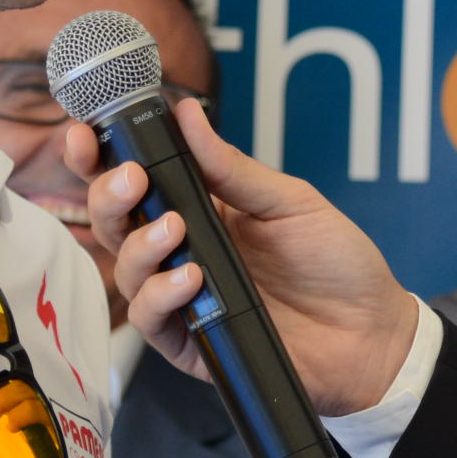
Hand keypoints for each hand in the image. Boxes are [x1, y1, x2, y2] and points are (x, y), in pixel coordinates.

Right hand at [74, 102, 419, 416]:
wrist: (371, 332)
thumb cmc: (336, 264)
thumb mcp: (289, 202)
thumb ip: (232, 168)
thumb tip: (187, 115)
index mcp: (202, 209)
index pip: (136, 180)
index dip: (100, 158)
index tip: (85, 135)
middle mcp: (183, 251)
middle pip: (115, 223)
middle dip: (108, 196)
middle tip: (133, 180)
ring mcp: (183, 298)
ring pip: (126, 270)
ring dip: (139, 245)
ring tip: (176, 230)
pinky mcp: (190, 342)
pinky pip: (151, 319)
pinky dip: (162, 295)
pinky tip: (190, 277)